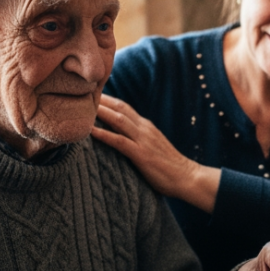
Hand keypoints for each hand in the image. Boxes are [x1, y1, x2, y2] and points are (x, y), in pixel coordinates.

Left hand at [92, 95, 219, 211]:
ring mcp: (143, 140)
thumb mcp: (153, 147)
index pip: (124, 107)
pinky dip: (104, 134)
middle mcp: (144, 129)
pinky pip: (120, 141)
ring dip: (100, 112)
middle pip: (120, 107)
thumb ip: (139, 140)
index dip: (107, 100)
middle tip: (80, 92)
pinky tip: (90, 131)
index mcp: (146, 127)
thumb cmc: (170, 167)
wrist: (188, 177)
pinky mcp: (142, 154)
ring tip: (81, 106)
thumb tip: (123, 139)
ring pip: (118, 120)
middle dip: (100, 99)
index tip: (90, 95)